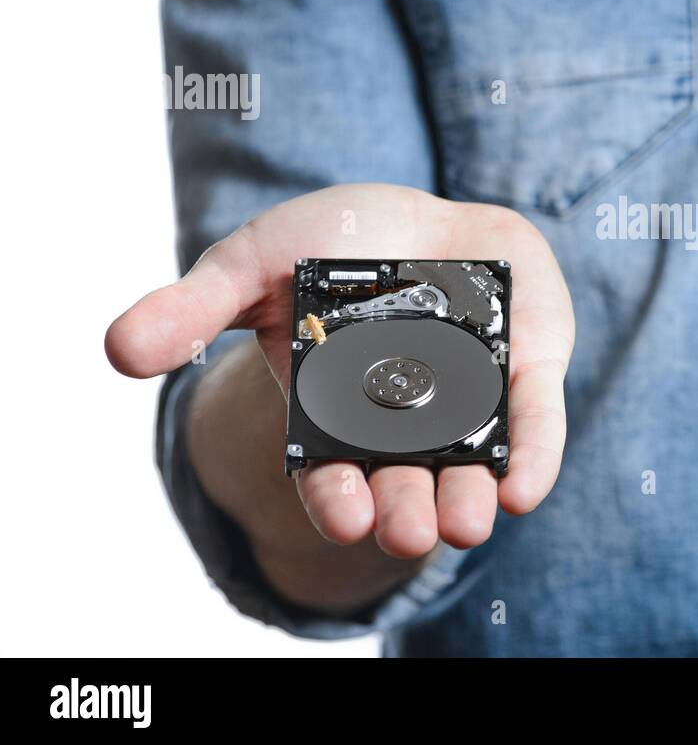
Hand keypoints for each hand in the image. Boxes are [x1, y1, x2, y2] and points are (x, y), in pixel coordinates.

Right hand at [106, 184, 573, 564]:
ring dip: (469, 497)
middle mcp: (404, 425)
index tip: (348, 515)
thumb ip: (193, 308)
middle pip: (405, 483)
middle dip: (406, 510)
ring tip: (466, 523)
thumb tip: (117, 350)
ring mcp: (470, 402)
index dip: (338, 499)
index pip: (333, 475)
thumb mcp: (252, 266)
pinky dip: (533, 452)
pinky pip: (533, 419)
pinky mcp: (524, 370)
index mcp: (335, 418)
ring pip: (470, 465)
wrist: (415, 214)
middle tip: (406, 530)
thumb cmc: (327, 246)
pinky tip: (525, 487)